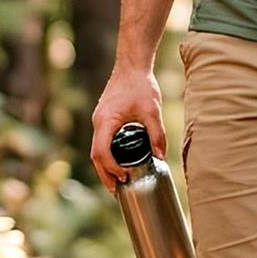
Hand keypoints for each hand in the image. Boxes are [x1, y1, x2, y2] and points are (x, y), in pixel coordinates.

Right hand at [90, 64, 166, 190]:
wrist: (132, 66)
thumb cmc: (140, 86)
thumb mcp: (152, 111)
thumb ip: (157, 133)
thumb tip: (160, 156)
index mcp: (106, 122)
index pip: (101, 152)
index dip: (111, 169)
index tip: (125, 176)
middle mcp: (98, 123)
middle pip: (95, 156)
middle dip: (105, 175)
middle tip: (118, 191)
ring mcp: (99, 121)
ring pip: (96, 150)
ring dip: (105, 168)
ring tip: (118, 183)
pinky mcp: (104, 119)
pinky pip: (101, 142)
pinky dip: (107, 156)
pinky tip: (118, 164)